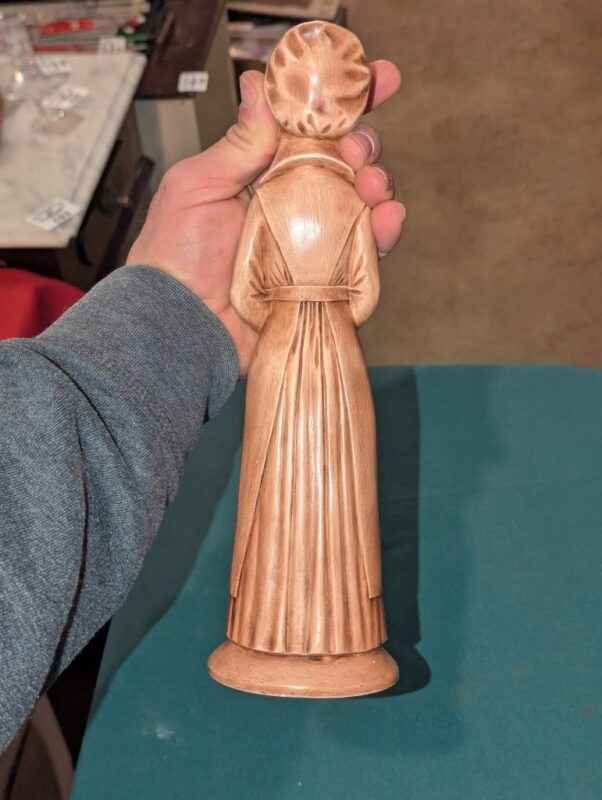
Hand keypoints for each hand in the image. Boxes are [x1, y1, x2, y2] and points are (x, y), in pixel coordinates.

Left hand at [127, 61, 404, 373]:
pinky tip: (387, 217)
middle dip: (363, 145)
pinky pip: (365, 253)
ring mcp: (313, 242)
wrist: (180, 324)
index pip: (310, 131)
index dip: (344, 104)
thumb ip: (235, 145)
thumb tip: (259, 87)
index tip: (375, 76)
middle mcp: (293, 205)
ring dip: (377, 183)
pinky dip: (384, 232)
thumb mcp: (195, 187)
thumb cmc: (174, 257)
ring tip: (373, 183)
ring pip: (362, 204)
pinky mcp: (326, 280)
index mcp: (263, 176)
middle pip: (345, 165)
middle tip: (356, 147)